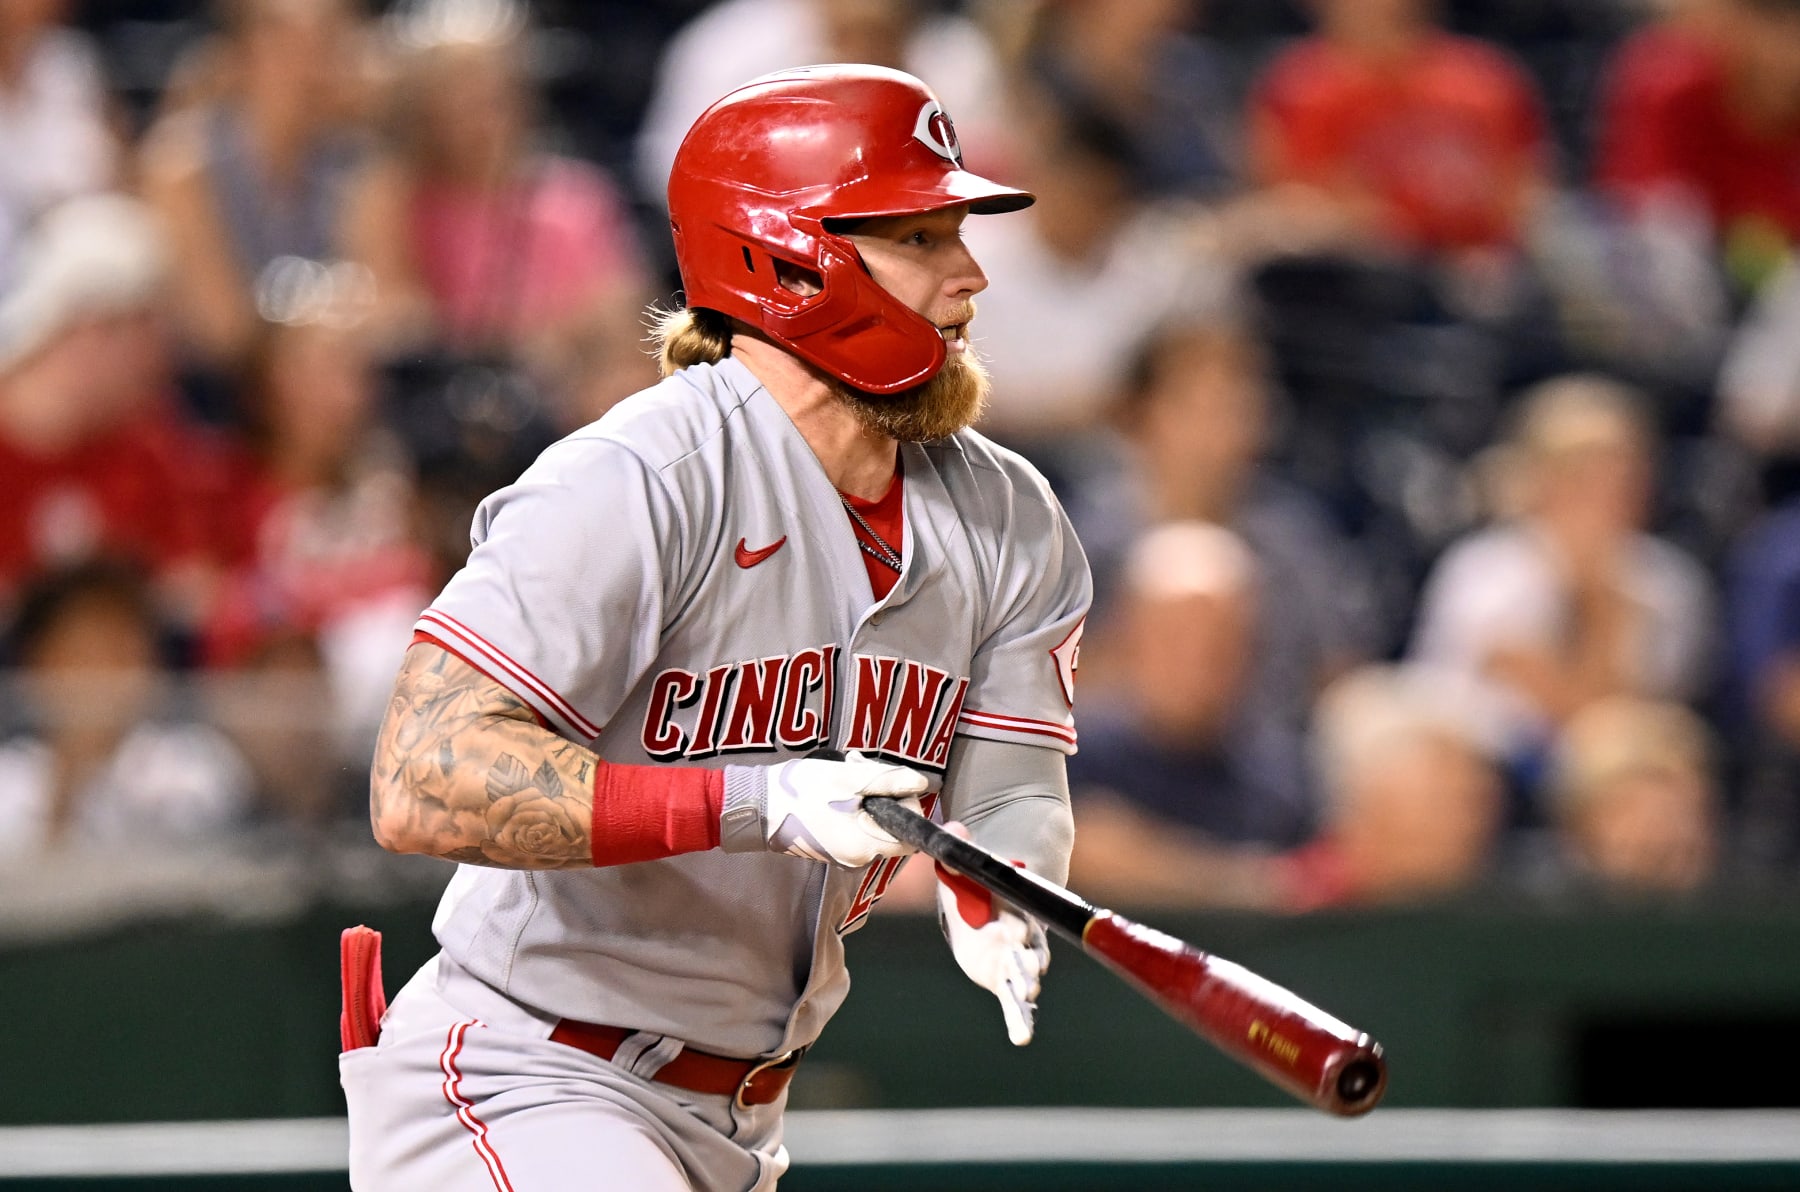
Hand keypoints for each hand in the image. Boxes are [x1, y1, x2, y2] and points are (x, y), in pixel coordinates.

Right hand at [745, 750, 927, 867]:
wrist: (757, 806)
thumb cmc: (801, 791)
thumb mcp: (849, 779)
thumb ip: (888, 782)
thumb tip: (921, 784)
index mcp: (866, 846)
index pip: (909, 835)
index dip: (907, 806)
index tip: (889, 783)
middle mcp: (859, 858)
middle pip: (890, 827)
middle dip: (883, 796)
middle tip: (860, 771)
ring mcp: (844, 854)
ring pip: (872, 823)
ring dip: (866, 797)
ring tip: (844, 775)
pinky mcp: (832, 846)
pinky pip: (855, 826)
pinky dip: (851, 806)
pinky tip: (834, 787)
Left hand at [935, 822, 1049, 1044]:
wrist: (997, 897)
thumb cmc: (980, 881)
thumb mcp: (969, 866)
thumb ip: (962, 851)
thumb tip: (955, 828)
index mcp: (1014, 908)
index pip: (1022, 917)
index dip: (1021, 926)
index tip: (1020, 935)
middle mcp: (1021, 937)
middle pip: (1027, 952)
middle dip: (1027, 964)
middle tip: (1029, 978)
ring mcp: (1013, 960)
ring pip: (1023, 977)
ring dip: (1024, 989)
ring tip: (1026, 1001)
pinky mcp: (1002, 978)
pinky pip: (1012, 1000)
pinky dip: (1018, 1018)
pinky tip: (1022, 1037)